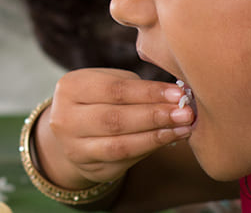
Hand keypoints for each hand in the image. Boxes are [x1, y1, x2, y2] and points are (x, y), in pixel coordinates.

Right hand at [35, 68, 193, 189]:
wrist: (76, 131)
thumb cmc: (103, 98)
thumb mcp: (111, 84)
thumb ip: (137, 88)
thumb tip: (177, 96)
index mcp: (71, 87)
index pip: (114, 90)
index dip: (148, 93)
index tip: (177, 95)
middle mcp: (65, 118)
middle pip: (115, 118)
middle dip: (155, 116)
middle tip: (186, 113)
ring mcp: (73, 147)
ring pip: (119, 144)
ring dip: (156, 136)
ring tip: (183, 128)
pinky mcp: (89, 167)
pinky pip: (122, 160)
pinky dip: (149, 149)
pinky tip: (169, 139)